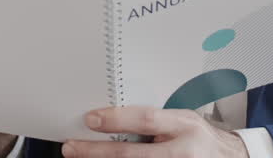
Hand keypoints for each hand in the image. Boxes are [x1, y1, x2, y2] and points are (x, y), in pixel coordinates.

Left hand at [61, 107, 248, 156]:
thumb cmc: (200, 137)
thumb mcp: (183, 120)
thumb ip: (155, 122)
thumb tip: (112, 121)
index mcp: (185, 125)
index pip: (146, 120)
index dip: (117, 119)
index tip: (90, 119)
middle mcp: (184, 151)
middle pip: (135, 155)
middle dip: (98, 153)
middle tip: (72, 148)